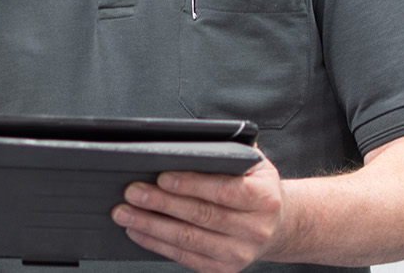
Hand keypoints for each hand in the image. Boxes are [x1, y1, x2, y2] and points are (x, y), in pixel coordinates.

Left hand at [111, 156, 284, 272]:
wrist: (278, 226)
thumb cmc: (257, 189)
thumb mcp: (254, 165)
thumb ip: (230, 153)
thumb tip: (194, 142)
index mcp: (264, 198)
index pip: (224, 190)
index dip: (191, 184)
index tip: (162, 176)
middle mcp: (255, 228)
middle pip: (201, 215)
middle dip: (161, 203)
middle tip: (132, 192)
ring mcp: (239, 253)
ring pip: (188, 238)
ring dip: (151, 225)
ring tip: (126, 213)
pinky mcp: (223, 269)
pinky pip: (184, 256)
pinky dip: (157, 243)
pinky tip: (138, 231)